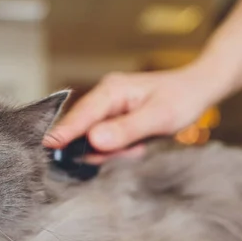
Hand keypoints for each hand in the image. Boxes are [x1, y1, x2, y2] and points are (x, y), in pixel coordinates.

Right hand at [43, 63, 221, 163]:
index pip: (79, 116)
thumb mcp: (158, 118)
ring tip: (139, 146)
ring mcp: (107, 108)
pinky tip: (137, 145)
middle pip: (82, 131)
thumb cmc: (182, 99)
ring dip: (113, 151)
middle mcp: (104, 97)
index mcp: (110, 91)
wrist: (198, 90)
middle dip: (99, 149)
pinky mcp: (113, 118)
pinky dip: (119, 149)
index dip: (62, 135)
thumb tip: (94, 141)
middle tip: (130, 151)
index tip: (43, 149)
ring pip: (93, 139)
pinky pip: (105, 140)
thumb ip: (126, 130)